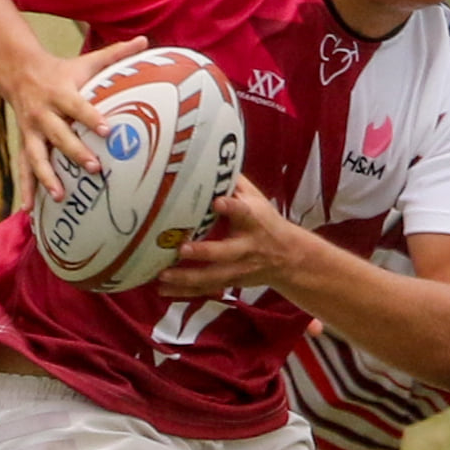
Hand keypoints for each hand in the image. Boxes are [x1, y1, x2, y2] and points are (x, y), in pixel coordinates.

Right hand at [6, 35, 145, 208]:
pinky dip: (27, 189)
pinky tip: (30, 209)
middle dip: (75, 152)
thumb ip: (115, 54)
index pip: (77, 106)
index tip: (107, 131)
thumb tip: (145, 40)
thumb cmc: (62, 71)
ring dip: (47, 177)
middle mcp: (43, 114)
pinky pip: (24, 169)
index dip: (91, 117)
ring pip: (36, 157)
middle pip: (59, 135)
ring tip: (60, 196)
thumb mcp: (86, 61)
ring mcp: (31, 132)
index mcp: (60, 93)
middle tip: (95, 168)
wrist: (19, 73)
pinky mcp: (25, 144)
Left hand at [156, 174, 298, 297]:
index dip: (232, 208)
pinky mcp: (229, 282)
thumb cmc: (264, 221)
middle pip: (226, 253)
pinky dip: (184, 293)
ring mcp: (237, 269)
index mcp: (253, 221)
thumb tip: (210, 156)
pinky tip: (163, 290)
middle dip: (205, 252)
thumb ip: (234, 182)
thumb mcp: (256, 198)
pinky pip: (205, 290)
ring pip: (212, 277)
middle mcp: (246, 248)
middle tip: (182, 249)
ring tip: (162, 276)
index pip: (244, 213)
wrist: (288, 257)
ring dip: (187, 279)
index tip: (218, 202)